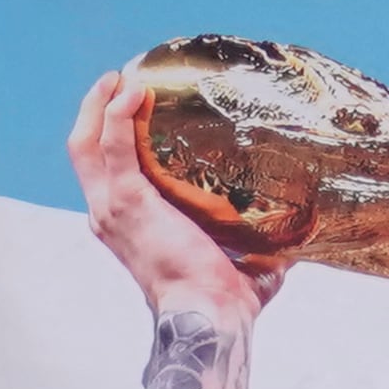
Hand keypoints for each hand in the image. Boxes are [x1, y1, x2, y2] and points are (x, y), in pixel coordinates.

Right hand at [63, 71, 284, 327]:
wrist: (210, 311)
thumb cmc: (227, 296)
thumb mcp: (245, 259)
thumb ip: (264, 243)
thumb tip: (302, 232)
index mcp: (129, 226)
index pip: (109, 173)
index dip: (114, 139)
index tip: (136, 108)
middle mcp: (109, 215)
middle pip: (85, 151)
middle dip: (95, 112)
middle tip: (120, 82)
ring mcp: (112, 207)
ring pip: (87, 144)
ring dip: (99, 106)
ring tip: (123, 77)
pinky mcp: (126, 199)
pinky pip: (112, 146)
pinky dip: (117, 115)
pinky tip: (135, 91)